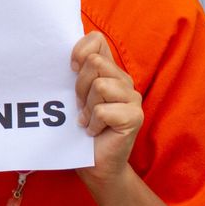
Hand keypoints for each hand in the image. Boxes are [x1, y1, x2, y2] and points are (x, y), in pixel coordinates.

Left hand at [71, 32, 141, 187]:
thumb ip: (77, 73)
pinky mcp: (135, 117)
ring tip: (89, 120)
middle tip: (81, 107)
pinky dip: (93, 124)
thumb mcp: (75, 96)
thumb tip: (70, 57)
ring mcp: (133, 98)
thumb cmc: (82, 130)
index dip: (79, 51)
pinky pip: (103, 111)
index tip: (70, 70)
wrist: (95, 165)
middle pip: (94, 64)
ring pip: (99, 86)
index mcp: (110, 71)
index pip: (96, 40)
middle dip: (79, 87)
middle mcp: (124, 80)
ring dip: (87, 107)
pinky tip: (94, 131)